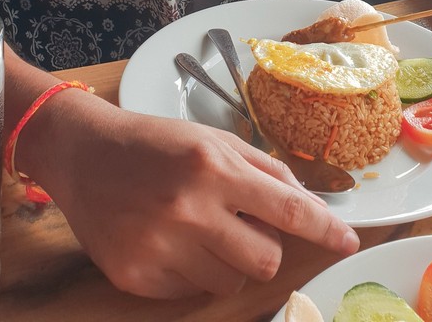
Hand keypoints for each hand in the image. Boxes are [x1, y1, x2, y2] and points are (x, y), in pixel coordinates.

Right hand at [21, 89, 358, 298]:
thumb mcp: (211, 139)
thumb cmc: (154, 141)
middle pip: (264, 259)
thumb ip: (262, 168)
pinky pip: (189, 293)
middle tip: (240, 225)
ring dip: (226, 262)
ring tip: (197, 229)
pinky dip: (190, 272)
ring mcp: (160, 246)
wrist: (82, 153)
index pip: (287, 208)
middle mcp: (189, 207)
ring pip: (230, 282)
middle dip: (264, 247)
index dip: (325, 230)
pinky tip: (168, 240)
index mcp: (213, 166)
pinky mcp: (135, 276)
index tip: (348, 243)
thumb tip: (307, 201)